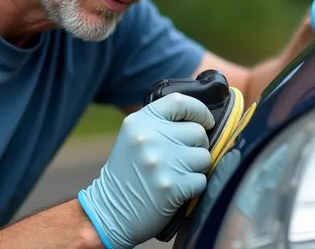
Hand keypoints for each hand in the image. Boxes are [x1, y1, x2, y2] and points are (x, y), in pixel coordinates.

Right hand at [78, 93, 214, 248]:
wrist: (109, 212)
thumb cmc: (128, 174)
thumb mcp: (134, 138)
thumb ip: (161, 125)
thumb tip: (201, 121)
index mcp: (140, 121)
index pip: (180, 102)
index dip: (199, 111)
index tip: (205, 122)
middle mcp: (150, 138)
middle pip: (198, 133)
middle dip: (197, 147)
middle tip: (182, 160)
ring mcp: (160, 162)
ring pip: (204, 157)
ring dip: (197, 169)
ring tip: (178, 175)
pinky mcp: (171, 186)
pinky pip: (201, 180)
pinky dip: (194, 188)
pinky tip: (177, 191)